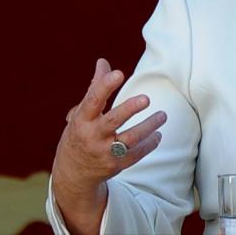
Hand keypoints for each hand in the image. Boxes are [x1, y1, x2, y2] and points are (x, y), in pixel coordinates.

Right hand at [51, 58, 166, 233]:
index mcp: (81, 120)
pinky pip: (137, 153)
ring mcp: (104, 152)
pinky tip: (158, 134)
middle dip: (130, 109)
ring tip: (162, 115)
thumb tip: (103, 62)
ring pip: (130, 139)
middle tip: (147, 98)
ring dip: (149, 126)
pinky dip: (150, 143)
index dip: (104, 86)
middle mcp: (92, 136)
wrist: (72, 173)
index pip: (92, 100)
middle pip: (113, 121)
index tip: (118, 73)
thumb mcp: (81, 114)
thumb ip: (95, 89)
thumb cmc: (79, 134)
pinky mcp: (116, 165)